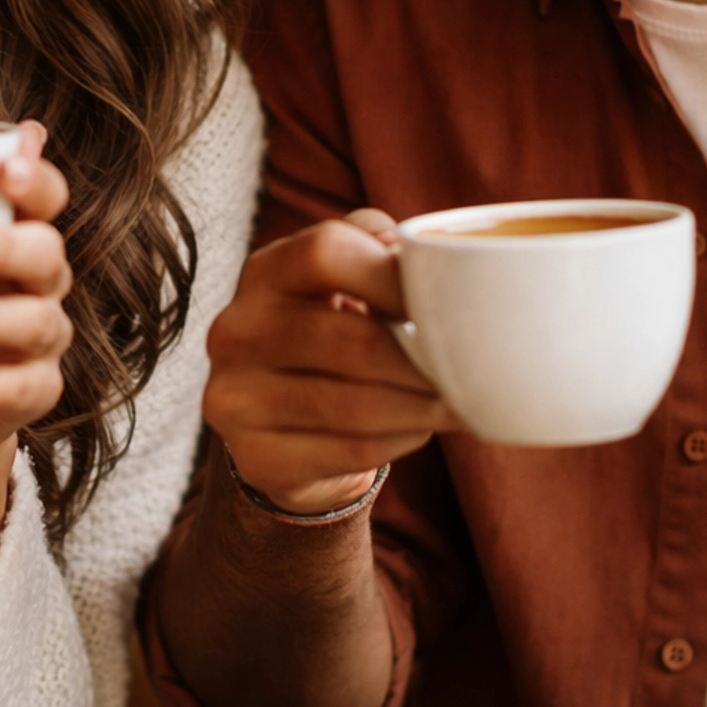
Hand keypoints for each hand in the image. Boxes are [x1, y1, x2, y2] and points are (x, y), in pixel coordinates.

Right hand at [203, 208, 454, 518]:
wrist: (278, 423)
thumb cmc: (330, 332)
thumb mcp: (340, 278)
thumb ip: (375, 248)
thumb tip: (422, 254)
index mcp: (264, 272)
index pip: (326, 253)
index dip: (394, 275)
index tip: (444, 301)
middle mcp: (236, 331)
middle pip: (353, 340)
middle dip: (424, 361)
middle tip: (470, 371)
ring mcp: (236, 398)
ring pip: (357, 405)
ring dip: (423, 408)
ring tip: (458, 403)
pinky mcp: (255, 458)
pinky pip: (350, 450)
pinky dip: (399, 441)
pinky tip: (418, 429)